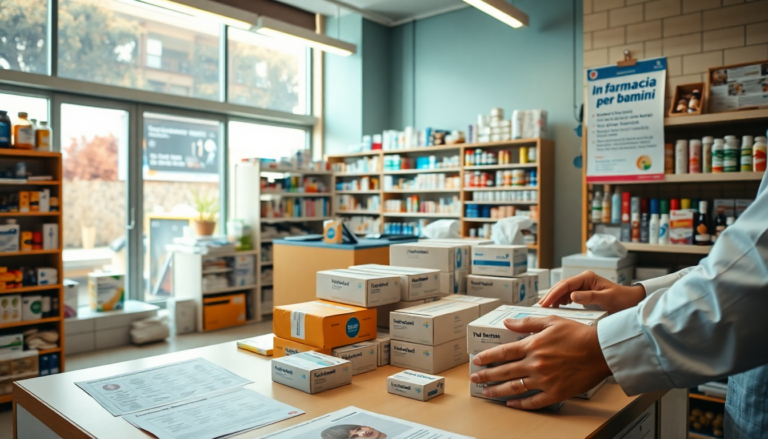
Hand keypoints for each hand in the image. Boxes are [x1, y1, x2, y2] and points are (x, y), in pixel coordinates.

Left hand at [469, 316, 611, 408]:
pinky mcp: (556, 393)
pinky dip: (521, 404)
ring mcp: (544, 380)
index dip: (487, 358)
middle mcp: (535, 364)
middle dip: (486, 376)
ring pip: (515, 387)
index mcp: (532, 346)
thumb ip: (527, 323)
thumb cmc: (578, 334)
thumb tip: (508, 322)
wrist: (601, 350)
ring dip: (498, 391)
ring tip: (487, 393)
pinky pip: (534, 402)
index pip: (502, 353)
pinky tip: (512, 404)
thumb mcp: (551, 321)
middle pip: (504, 372)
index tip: (476, 361)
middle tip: (475, 378)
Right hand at [539, 270, 645, 313]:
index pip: (566, 284)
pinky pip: (568, 296)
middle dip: (551, 296)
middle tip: (540, 306)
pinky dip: (561, 301)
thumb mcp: (607, 298)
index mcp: (587, 277)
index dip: (554, 293)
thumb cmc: (623, 299)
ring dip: (554, 299)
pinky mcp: (584, 293)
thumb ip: (590, 297)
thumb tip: (571, 296)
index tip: (545, 303)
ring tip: (546, 308)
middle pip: (562, 287)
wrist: (633, 302)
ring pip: (563, 291)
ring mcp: (583, 286)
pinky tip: (557, 307)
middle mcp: (583, 280)